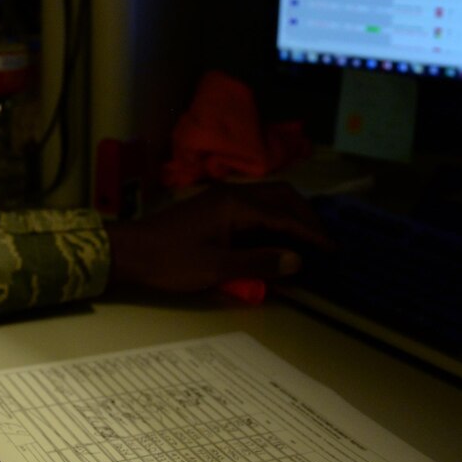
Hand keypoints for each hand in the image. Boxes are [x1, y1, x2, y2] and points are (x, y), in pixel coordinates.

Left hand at [105, 182, 330, 294]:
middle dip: (306, 217)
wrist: (129, 252)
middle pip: (282, 197)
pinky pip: (256, 208)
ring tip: (307, 240)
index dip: (311, 233)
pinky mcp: (215, 209)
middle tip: (324, 242)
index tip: (332, 249)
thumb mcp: (216, 267)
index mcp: (236, 205)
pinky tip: (278, 239)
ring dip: (291, 216)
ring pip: (269, 200)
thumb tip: (298, 260)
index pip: (285, 215)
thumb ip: (259, 262)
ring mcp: (223, 199)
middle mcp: (233, 194)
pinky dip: (274, 220)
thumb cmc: (169, 261)